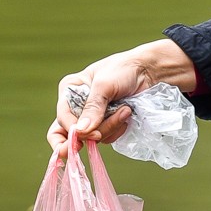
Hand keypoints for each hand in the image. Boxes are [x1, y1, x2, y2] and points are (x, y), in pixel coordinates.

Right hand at [49, 40, 196, 155]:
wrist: (149, 72)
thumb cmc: (123, 70)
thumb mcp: (104, 85)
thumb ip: (92, 108)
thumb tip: (81, 131)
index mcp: (70, 90)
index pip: (62, 117)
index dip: (72, 129)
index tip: (90, 134)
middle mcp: (78, 106)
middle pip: (69, 133)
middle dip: (82, 139)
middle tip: (93, 140)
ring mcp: (93, 117)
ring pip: (92, 137)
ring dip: (110, 126)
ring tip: (125, 109)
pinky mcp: (107, 124)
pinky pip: (107, 137)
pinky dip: (118, 128)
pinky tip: (127, 113)